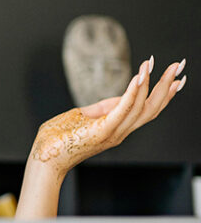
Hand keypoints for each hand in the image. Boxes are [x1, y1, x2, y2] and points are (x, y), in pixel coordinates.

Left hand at [29, 56, 186, 176]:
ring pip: (141, 107)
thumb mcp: (82, 117)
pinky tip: (140, 77)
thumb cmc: (57, 140)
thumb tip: (117, 98)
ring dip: (150, 83)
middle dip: (166, 86)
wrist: (43, 159)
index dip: (163, 94)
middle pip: (151, 108)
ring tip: (156, 63)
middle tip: (179, 64)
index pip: (146, 110)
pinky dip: (133, 92)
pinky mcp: (102, 131)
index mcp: (115, 128)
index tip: (177, 77)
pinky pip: (122, 109)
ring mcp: (112, 132)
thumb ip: (100, 109)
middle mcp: (119, 132)